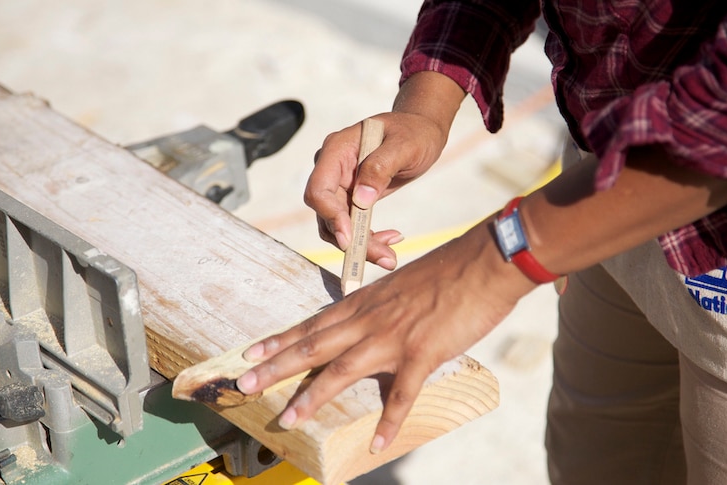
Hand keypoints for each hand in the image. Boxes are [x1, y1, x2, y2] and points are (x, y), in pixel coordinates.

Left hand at [235, 220, 536, 452]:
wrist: (483, 262)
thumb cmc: (447, 269)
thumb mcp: (402, 284)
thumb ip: (381, 305)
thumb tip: (370, 321)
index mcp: (364, 302)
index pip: (312, 323)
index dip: (280, 340)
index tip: (251, 353)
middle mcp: (369, 320)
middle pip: (314, 346)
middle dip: (276, 367)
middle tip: (243, 383)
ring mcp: (393, 337)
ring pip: (342, 370)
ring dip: (312, 397)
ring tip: (288, 418)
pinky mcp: (422, 353)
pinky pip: (402, 395)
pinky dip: (389, 421)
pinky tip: (377, 443)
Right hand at [304, 112, 449, 269]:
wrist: (421, 132)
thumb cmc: (414, 132)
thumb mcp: (404, 145)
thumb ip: (381, 167)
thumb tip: (361, 199)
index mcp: (337, 150)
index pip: (319, 189)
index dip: (330, 216)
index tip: (350, 239)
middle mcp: (332, 168)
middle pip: (327, 214)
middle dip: (351, 239)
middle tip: (383, 257)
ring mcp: (340, 184)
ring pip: (336, 225)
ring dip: (360, 245)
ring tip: (389, 255)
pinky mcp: (350, 198)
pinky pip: (350, 225)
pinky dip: (367, 238)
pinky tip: (390, 239)